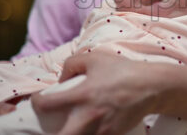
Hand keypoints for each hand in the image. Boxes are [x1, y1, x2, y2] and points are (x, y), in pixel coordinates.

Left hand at [31, 51, 160, 134]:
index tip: (38, 101)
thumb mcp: (95, 58)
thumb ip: (72, 64)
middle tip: (50, 125)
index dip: (36, 103)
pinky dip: (88, 133)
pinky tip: (88, 126)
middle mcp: (89, 115)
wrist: (150, 87)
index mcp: (82, 94)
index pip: (47, 104)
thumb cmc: (122, 70)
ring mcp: (101, 129)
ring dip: (70, 133)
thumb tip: (60, 80)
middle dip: (51, 134)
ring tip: (70, 125)